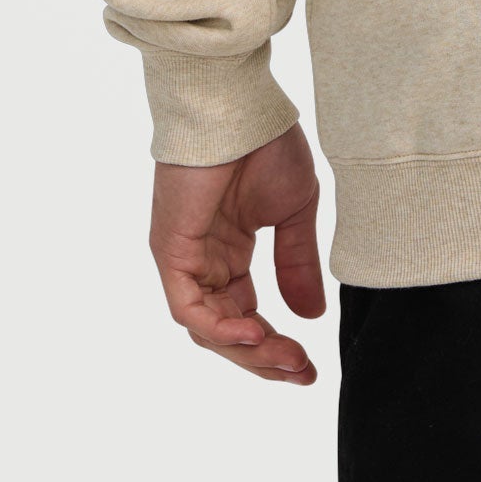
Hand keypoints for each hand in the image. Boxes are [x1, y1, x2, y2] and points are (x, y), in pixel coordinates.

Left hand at [150, 124, 325, 384]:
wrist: (240, 108)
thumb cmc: (264, 145)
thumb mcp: (294, 212)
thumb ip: (297, 263)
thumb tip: (310, 316)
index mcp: (228, 254)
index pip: (246, 317)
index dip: (276, 346)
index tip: (309, 367)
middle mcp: (202, 264)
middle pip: (227, 333)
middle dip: (265, 359)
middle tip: (301, 373)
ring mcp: (183, 260)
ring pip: (207, 329)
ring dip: (247, 351)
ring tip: (286, 359)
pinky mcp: (170, 252)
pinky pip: (188, 308)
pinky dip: (219, 328)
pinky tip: (256, 333)